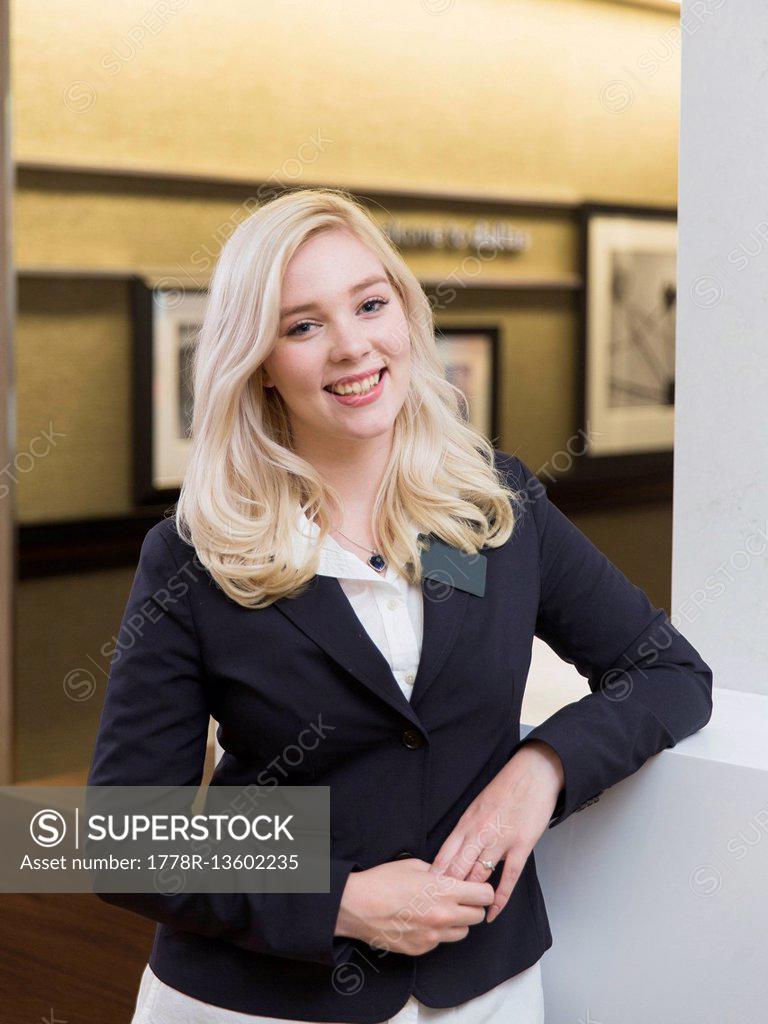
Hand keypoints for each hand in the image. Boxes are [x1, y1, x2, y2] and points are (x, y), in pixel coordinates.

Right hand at [335, 857, 494, 956]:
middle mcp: (443, 916)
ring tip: (440, 910)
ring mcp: (433, 936)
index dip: (483, 890)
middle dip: (473, 906)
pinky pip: (441, 942)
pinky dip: (438, 933)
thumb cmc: (382, 882)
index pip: (484, 895)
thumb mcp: (414, 866)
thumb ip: (438, 873)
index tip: (477, 888)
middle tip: (460, 899)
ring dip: (458, 922)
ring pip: (463, 932)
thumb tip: (450, 877)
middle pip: (478, 916)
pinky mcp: (422, 949)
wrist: (356, 906)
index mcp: (444, 891)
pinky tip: (423, 921)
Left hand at [428, 740, 564, 923]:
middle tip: (439, 909)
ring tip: (462, 912)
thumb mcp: (477, 806)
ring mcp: (500, 841)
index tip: (426, 892)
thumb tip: (454, 851)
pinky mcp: (520, 846)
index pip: (444, 855)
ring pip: (479, 875)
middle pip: (457, 869)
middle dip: (447, 891)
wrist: (532, 775)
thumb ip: (466, 829)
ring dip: (471, 895)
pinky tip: (492, 911)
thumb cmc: (505, 789)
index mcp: (466, 823)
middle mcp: (479, 833)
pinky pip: (508, 878)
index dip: (435, 877)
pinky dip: (499, 898)